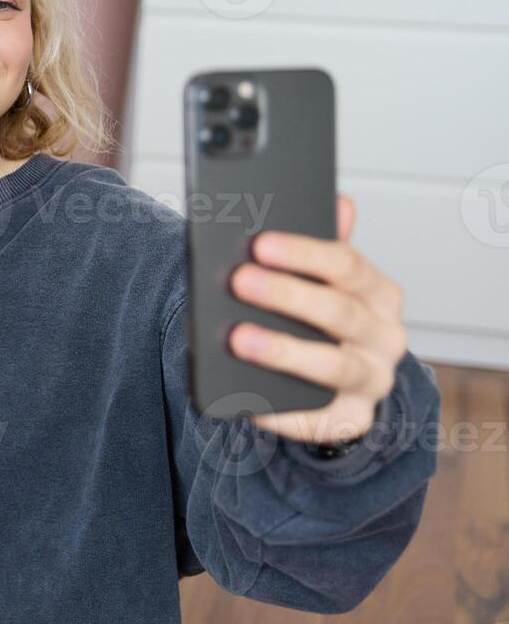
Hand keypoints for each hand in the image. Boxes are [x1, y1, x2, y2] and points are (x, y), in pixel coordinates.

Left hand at [227, 194, 408, 444]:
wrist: (337, 381)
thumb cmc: (320, 320)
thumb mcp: (321, 281)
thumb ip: (322, 246)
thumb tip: (339, 203)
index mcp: (378, 293)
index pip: (348, 265)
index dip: (303, 253)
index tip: (260, 244)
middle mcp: (386, 336)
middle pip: (340, 312)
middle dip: (288, 295)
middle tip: (240, 281)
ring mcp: (373, 380)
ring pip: (335, 366)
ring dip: (284, 351)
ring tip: (237, 338)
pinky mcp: (352, 419)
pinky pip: (319, 420)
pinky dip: (283, 412)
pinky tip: (247, 398)